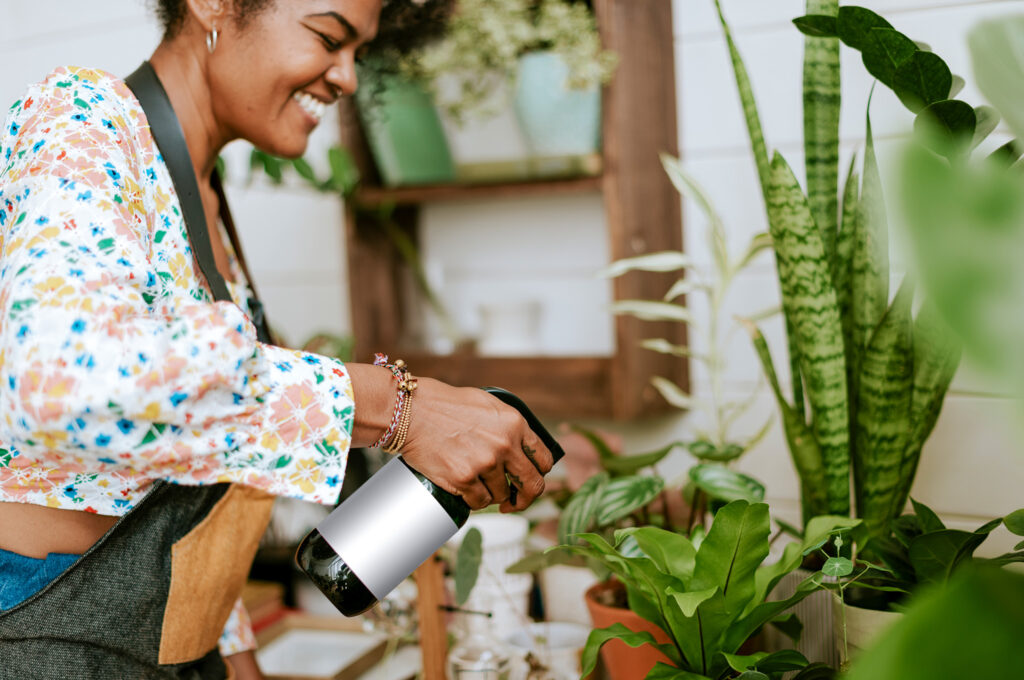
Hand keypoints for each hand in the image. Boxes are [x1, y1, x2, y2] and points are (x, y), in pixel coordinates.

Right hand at [399, 378, 554, 511]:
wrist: (413, 411)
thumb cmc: (445, 405)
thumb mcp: (488, 404)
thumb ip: (509, 425)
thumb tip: (523, 447)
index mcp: (515, 424)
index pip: (544, 459)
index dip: (539, 473)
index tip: (529, 478)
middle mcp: (505, 445)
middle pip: (532, 485)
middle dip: (526, 497)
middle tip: (516, 501)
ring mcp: (485, 464)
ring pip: (502, 495)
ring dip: (492, 494)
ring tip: (476, 482)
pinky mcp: (464, 479)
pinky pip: (480, 502)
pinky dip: (474, 499)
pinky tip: (465, 488)